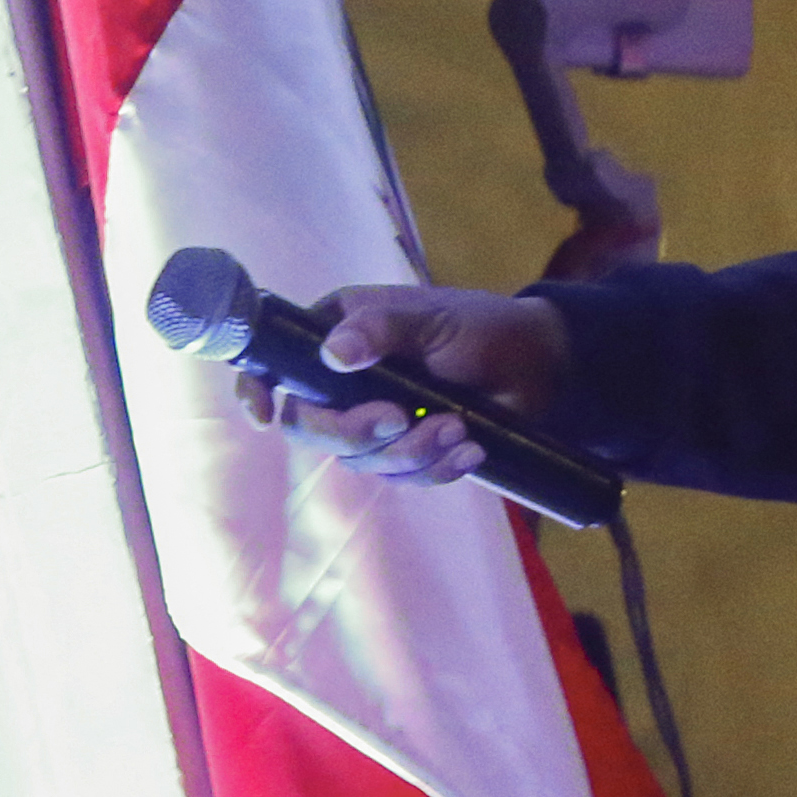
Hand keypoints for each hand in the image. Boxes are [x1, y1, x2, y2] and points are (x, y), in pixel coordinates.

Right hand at [234, 285, 570, 486]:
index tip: (263, 416)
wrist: (540, 366)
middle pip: (309, 427)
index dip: (257, 391)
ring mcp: (373, 420)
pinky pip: (402, 478)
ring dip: (410, 452)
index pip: (277, 365)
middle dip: (352, 433)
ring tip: (459, 426)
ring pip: (360, 461)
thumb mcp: (434, 318)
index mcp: (339, 334)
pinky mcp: (406, 451)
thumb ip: (384, 328)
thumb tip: (334, 352)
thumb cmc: (483, 326)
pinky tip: (471, 449)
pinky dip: (436, 469)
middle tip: (399, 419)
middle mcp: (344, 380)